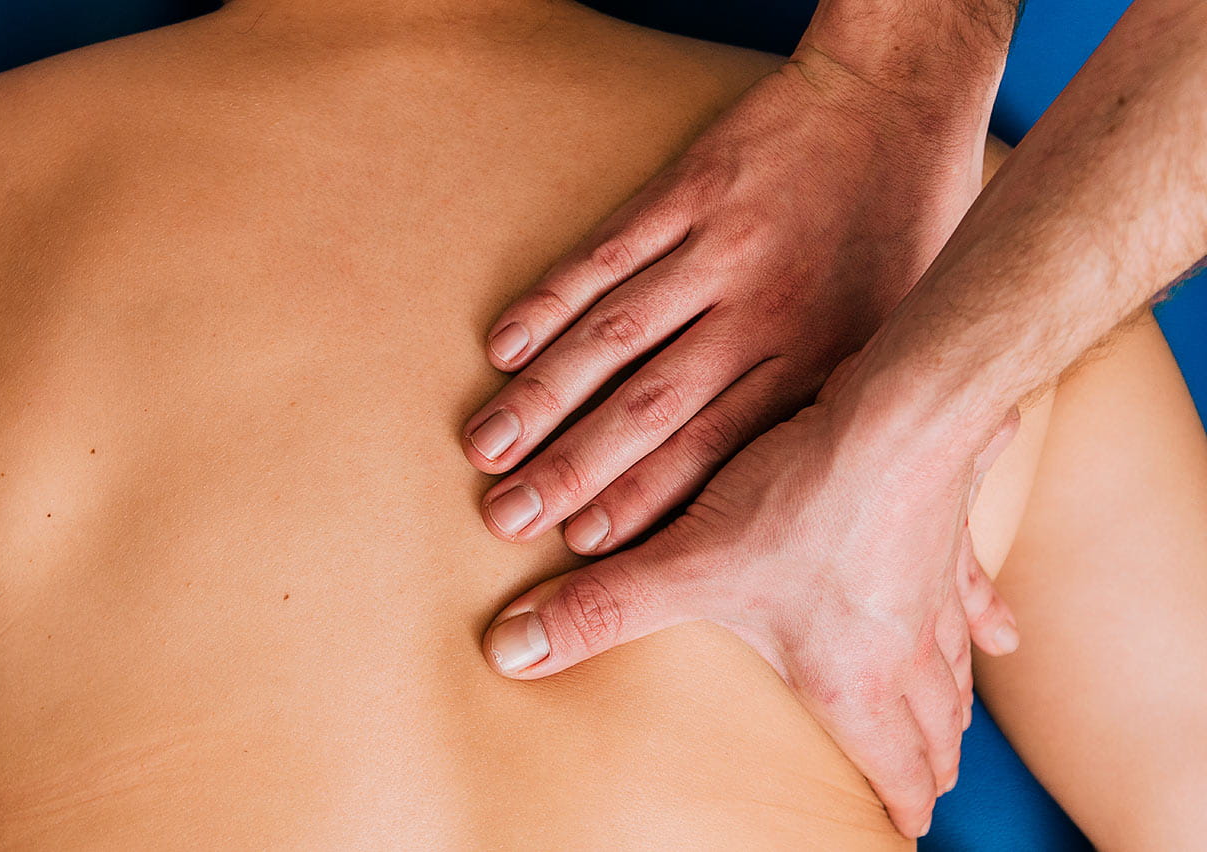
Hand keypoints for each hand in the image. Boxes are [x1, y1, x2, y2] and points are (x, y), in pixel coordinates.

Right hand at [462, 50, 984, 559]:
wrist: (894, 102)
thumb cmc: (899, 237)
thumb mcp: (895, 343)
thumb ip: (838, 419)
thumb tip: (794, 512)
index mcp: (816, 363)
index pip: (714, 450)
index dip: (642, 501)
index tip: (580, 549)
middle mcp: (764, 312)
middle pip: (651, 406)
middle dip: (572, 469)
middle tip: (507, 518)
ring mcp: (721, 248)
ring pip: (616, 335)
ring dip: (544, 396)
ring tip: (485, 448)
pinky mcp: (688, 189)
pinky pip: (606, 253)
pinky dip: (550, 301)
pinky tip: (502, 347)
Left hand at [480, 387, 1021, 838]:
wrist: (899, 411)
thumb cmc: (800, 499)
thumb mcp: (685, 565)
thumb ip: (597, 611)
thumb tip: (510, 655)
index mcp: (855, 681)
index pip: (890, 771)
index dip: (897, 806)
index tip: (902, 833)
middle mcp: (910, 649)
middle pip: (932, 731)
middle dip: (926, 765)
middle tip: (925, 792)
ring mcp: (938, 593)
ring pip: (956, 669)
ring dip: (951, 704)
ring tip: (950, 728)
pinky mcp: (952, 534)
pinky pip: (977, 591)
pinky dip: (987, 619)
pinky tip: (1006, 632)